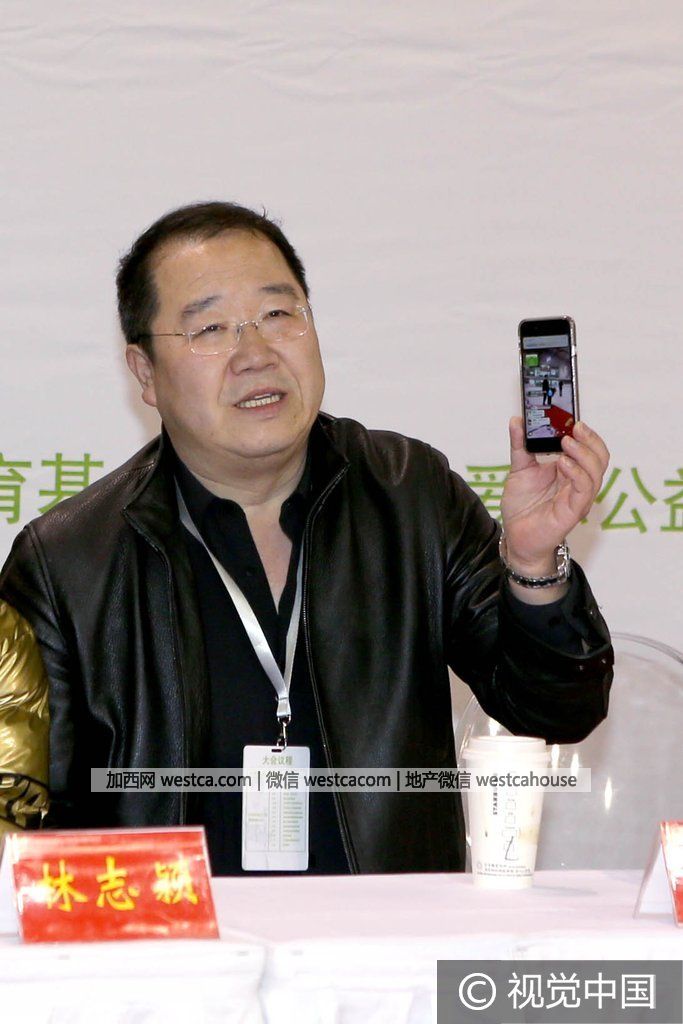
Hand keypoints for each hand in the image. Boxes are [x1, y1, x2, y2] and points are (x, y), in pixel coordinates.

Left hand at [501, 417, 609, 574]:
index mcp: (570, 470)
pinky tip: (563, 463)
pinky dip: (577, 473)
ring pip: (596, 472)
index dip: (587, 433)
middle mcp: (578, 482)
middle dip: (590, 439)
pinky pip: (584, 490)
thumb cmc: (522, 505)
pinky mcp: (574, 511)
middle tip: (575, 426)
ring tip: (567, 442)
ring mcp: (578, 497)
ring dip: (584, 454)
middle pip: (600, 457)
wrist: (515, 535)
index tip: (573, 417)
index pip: (590, 447)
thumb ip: (520, 445)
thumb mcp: (519, 469)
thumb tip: (517, 420)